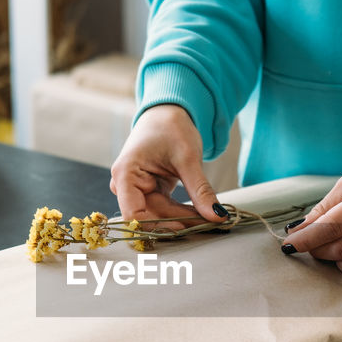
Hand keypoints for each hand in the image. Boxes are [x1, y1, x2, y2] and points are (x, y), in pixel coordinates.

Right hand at [110, 104, 227, 228]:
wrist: (168, 114)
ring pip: (158, 215)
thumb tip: (217, 217)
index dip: (158, 226)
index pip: (133, 215)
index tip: (186, 227)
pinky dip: (182, 212)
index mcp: (125, 174)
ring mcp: (135, 190)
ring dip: (182, 219)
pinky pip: (164, 209)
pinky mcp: (148, 191)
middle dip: (177, 222)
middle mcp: (124, 185)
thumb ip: (200, 190)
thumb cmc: (171, 127)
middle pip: (149, 217)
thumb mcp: (188, 158)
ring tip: (208, 219)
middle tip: (207, 224)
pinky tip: (200, 213)